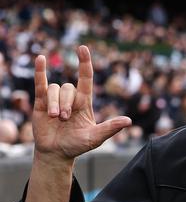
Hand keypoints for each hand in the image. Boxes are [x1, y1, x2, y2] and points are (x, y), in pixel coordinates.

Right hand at [32, 45, 130, 163]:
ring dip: (54, 103)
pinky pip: (41, 84)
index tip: (82, 48)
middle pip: (68, 88)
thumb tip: (128, 121)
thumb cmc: (77, 145)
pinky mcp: (40, 103)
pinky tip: (41, 59)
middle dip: (65, 103)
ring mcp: (55, 100)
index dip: (84, 63)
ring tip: (54, 117)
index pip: (85, 79)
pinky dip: (40, 72)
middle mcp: (70, 98)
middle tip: (64, 119)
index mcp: (84, 103)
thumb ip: (109, 128)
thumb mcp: (95, 138)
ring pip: (54, 89)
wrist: (56, 153)